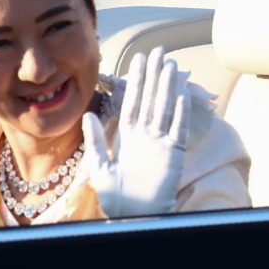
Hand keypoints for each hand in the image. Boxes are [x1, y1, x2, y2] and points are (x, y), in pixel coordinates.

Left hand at [82, 47, 189, 217]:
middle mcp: (146, 136)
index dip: (136, 82)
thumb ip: (95, 140)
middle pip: (150, 99)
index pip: (132, 102)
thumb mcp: (99, 166)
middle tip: (157, 52)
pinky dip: (180, 110)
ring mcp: (161, 143)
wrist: (134, 217)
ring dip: (168, 86)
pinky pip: (177, 127)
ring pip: (165, 108)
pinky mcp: (173, 153)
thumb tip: (88, 115)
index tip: (137, 60)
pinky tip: (181, 92)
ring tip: (171, 64)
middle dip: (154, 76)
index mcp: (128, 137)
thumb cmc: (116, 197)